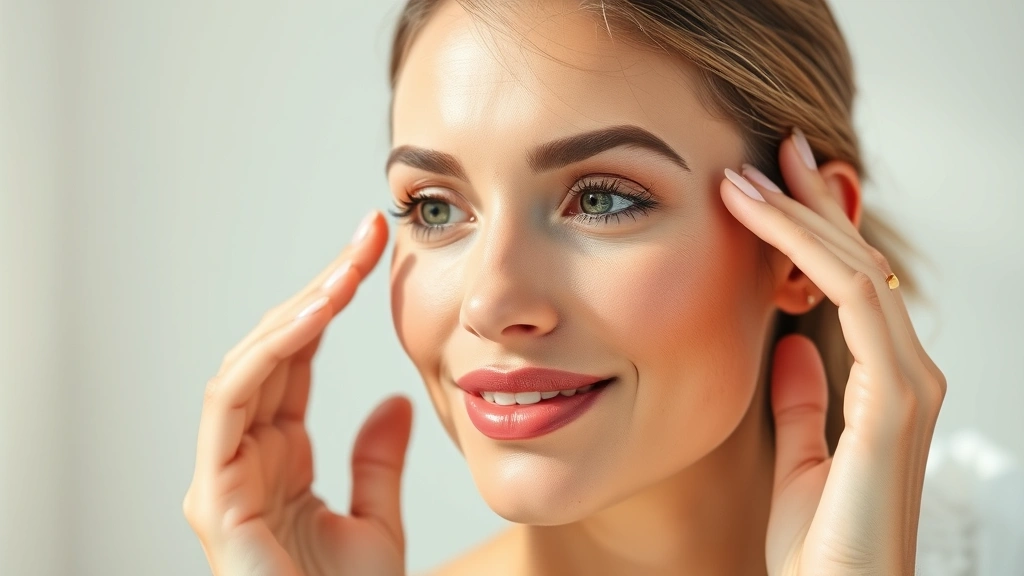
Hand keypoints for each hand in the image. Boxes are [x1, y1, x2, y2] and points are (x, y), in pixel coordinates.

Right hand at [183, 211, 412, 575]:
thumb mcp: (376, 525)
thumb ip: (377, 464)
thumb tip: (394, 405)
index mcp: (279, 455)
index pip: (299, 360)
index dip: (332, 303)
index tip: (374, 255)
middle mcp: (244, 455)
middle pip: (274, 350)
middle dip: (320, 287)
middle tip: (367, 235)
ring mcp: (224, 473)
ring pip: (249, 363)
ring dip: (298, 308)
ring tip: (347, 268)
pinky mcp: (215, 494)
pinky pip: (233, 401)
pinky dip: (270, 352)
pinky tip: (317, 315)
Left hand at [720, 132, 945, 574]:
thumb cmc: (821, 548)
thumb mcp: (802, 459)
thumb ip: (804, 403)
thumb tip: (790, 348)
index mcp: (886, 386)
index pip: (848, 288)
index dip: (809, 233)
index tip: (762, 190)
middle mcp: (907, 374)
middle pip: (859, 264)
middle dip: (809, 203)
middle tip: (766, 151)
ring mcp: (909, 385)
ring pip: (859, 271)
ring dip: (803, 217)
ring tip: (749, 176)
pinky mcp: (896, 402)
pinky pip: (857, 304)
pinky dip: (813, 256)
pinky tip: (767, 228)